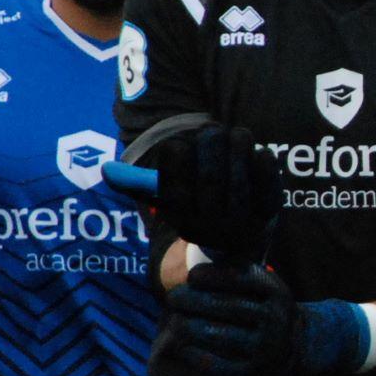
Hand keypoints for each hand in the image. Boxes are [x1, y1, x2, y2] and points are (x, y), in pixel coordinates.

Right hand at [108, 124, 278, 263]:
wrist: (235, 245)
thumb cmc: (197, 209)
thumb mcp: (168, 200)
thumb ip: (141, 185)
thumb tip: (108, 170)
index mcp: (182, 222)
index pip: (174, 188)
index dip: (177, 160)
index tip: (179, 144)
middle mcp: (211, 228)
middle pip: (210, 179)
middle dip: (211, 147)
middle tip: (212, 130)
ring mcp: (241, 224)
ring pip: (240, 180)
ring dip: (238, 149)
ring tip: (237, 135)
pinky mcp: (268, 215)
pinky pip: (268, 186)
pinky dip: (264, 164)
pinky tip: (260, 152)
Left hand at [166, 262, 368, 375]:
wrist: (296, 344)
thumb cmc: (265, 306)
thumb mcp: (263, 285)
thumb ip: (235, 271)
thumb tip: (194, 267)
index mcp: (276, 291)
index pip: (238, 277)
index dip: (209, 275)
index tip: (192, 277)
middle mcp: (274, 318)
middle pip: (222, 305)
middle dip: (190, 299)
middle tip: (173, 298)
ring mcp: (265, 347)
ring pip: (215, 334)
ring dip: (186, 326)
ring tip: (175, 321)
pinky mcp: (253, 372)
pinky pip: (215, 363)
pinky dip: (192, 353)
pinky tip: (181, 346)